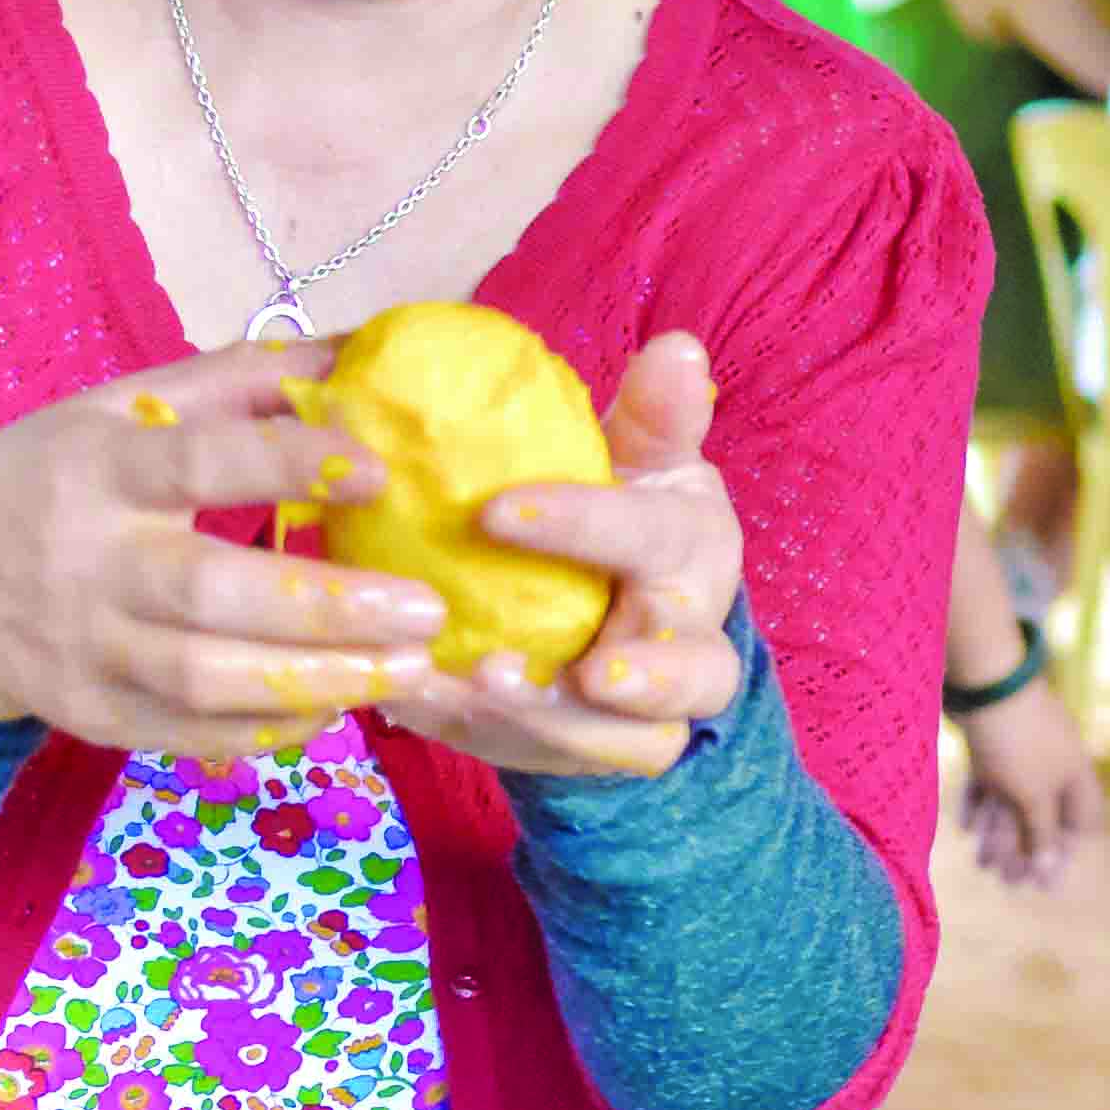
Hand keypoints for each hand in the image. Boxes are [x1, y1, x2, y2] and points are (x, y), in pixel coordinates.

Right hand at [0, 339, 445, 755]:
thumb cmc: (52, 479)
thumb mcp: (121, 410)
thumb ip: (240, 381)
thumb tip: (360, 348)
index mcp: (99, 469)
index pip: (196, 463)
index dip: (287, 464)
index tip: (378, 469)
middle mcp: (89, 564)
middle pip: (211, 592)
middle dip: (329, 607)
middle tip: (428, 609)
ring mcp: (87, 650)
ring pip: (206, 679)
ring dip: (318, 680)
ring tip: (411, 669)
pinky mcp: (93, 717)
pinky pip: (191, 735)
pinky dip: (271, 730)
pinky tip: (342, 707)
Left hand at [371, 333, 743, 780]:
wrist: (628, 616)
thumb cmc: (624, 523)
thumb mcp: (640, 464)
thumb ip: (652, 418)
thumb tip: (678, 346)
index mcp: (694, 546)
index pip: (652, 536)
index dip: (582, 525)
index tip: (497, 512)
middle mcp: (692, 633)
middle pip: (686, 668)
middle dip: (629, 677)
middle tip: (529, 667)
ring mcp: (654, 709)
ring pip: (631, 739)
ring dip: (546, 721)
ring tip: (459, 688)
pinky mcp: (605, 752)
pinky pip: (559, 763)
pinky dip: (489, 738)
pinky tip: (415, 700)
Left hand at [956, 675, 1102, 889]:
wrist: (987, 683)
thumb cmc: (1020, 744)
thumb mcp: (1034, 797)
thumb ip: (1041, 835)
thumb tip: (1049, 870)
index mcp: (1076, 777)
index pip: (1080, 825)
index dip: (1064, 856)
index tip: (1044, 885)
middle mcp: (1054, 766)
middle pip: (1042, 818)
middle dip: (1024, 851)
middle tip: (1006, 881)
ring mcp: (1023, 753)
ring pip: (1014, 802)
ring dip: (999, 833)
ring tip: (982, 863)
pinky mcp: (994, 744)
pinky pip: (991, 782)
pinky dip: (981, 805)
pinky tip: (967, 826)